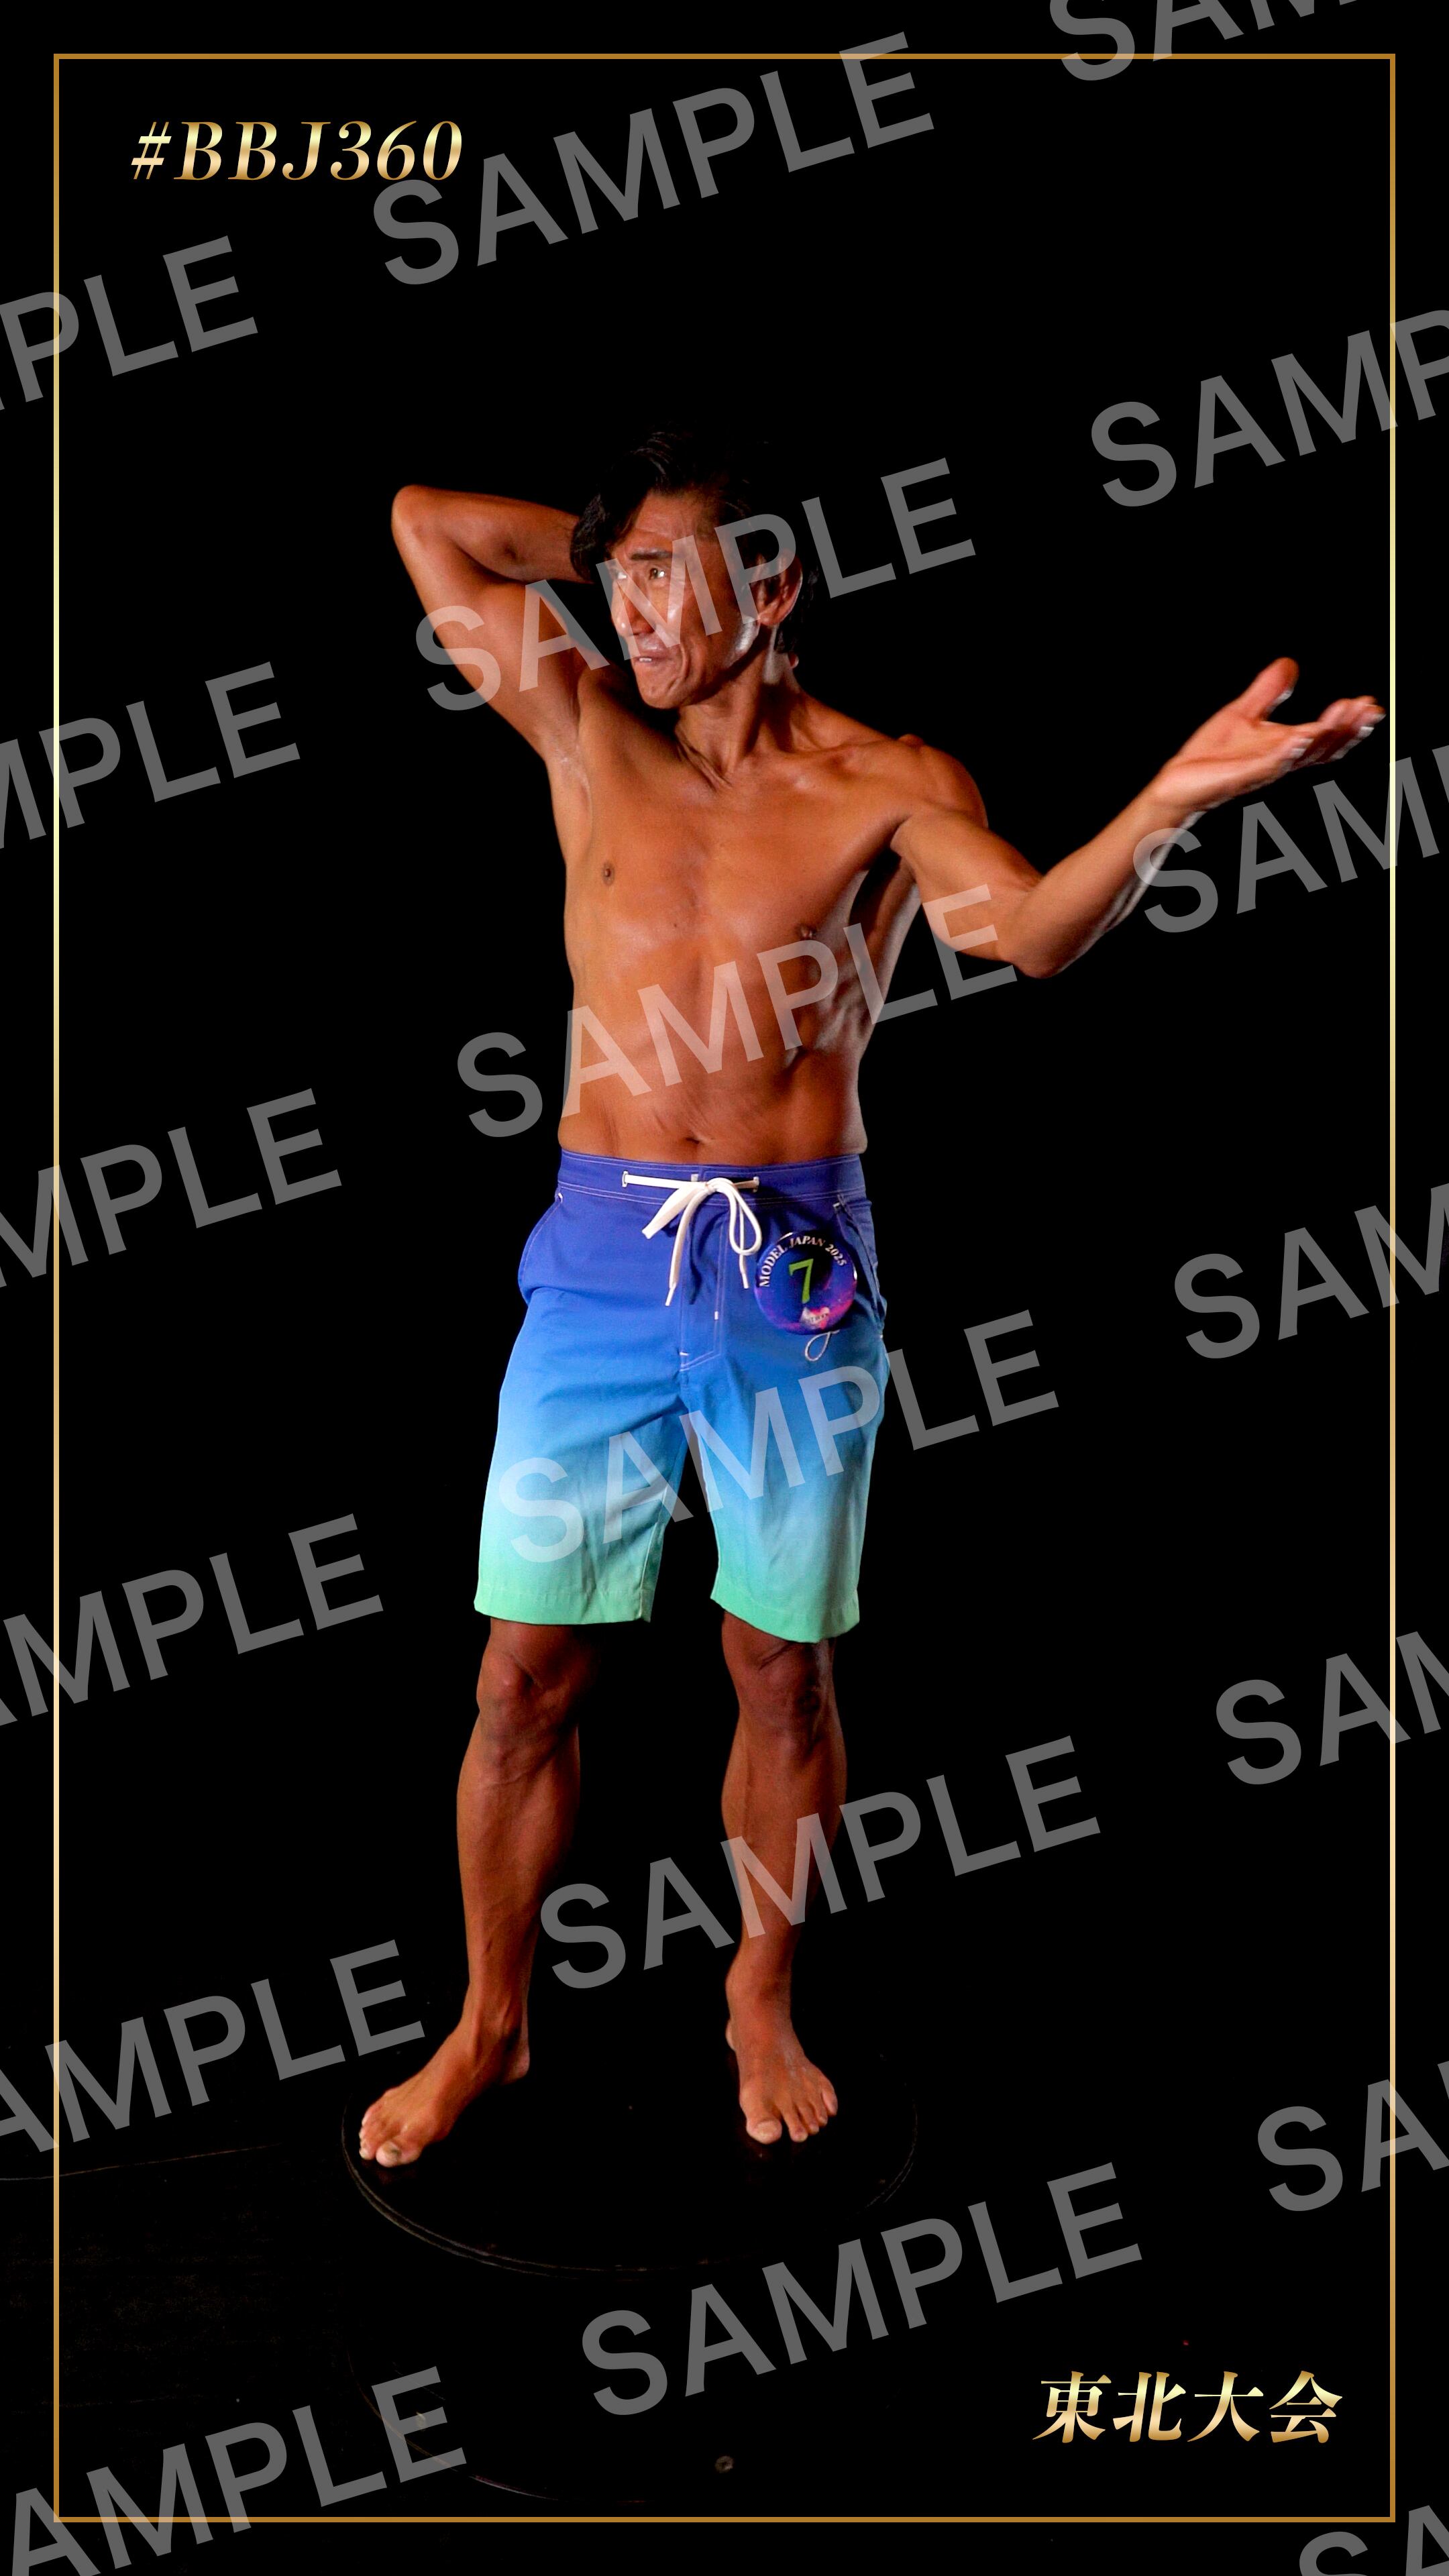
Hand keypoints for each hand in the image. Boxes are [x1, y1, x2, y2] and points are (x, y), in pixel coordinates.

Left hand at [1152, 657, 1384, 822]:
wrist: (1178, 781)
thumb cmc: (1211, 755)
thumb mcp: (1244, 713)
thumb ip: (1268, 692)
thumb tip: (1289, 663)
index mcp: (1285, 747)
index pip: (1326, 736)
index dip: (1349, 723)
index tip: (1369, 703)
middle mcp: (1280, 761)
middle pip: (1324, 748)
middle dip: (1347, 729)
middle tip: (1368, 709)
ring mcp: (1262, 770)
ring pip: (1302, 756)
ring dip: (1324, 736)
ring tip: (1343, 716)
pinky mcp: (1241, 777)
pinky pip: (1269, 766)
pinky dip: (1286, 753)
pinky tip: (1298, 737)